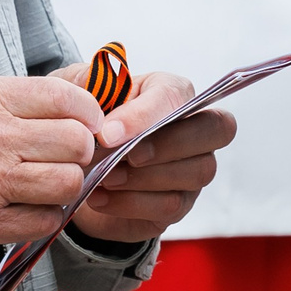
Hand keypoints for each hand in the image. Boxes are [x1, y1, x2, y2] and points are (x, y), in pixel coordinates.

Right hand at [0, 72, 107, 255]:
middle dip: (80, 149)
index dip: (89, 111)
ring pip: (67, 185)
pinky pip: (43, 222)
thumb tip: (65, 94)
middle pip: (77, 144)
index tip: (86, 121)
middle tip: (66, 153)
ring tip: (46, 180)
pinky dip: (45, 215)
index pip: (68, 99)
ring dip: (65, 184)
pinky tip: (28, 205)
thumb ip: (10, 94)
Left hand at [50, 66, 233, 244]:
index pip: (178, 95)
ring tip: (104, 177)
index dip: (146, 115)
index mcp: (171, 92)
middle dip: (167, 144)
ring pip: (196, 171)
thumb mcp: (81, 96)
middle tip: (124, 156)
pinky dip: (131, 203)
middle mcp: (194, 127)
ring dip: (145, 177)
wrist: (74, 168)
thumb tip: (97, 98)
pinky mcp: (181, 203)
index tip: (107, 133)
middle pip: (215, 129)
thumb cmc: (88, 124)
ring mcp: (193, 167)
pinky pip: (171, 205)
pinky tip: (100, 196)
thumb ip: (91, 85)